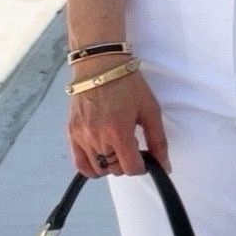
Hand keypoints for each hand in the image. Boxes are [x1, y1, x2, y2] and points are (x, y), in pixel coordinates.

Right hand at [68, 60, 169, 177]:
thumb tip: (164, 166)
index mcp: (119, 132)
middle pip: (115, 170)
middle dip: (127, 163)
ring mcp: (82, 136)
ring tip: (115, 147)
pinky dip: (91, 168)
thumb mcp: (150, 110)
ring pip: (99, 170)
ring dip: (110, 165)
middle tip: (130, 145)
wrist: (100, 65)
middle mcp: (98, 137)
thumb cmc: (127, 84)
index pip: (131, 169)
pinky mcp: (72, 133)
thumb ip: (158, 141)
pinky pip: (80, 164)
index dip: (142, 166)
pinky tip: (101, 157)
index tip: (143, 157)